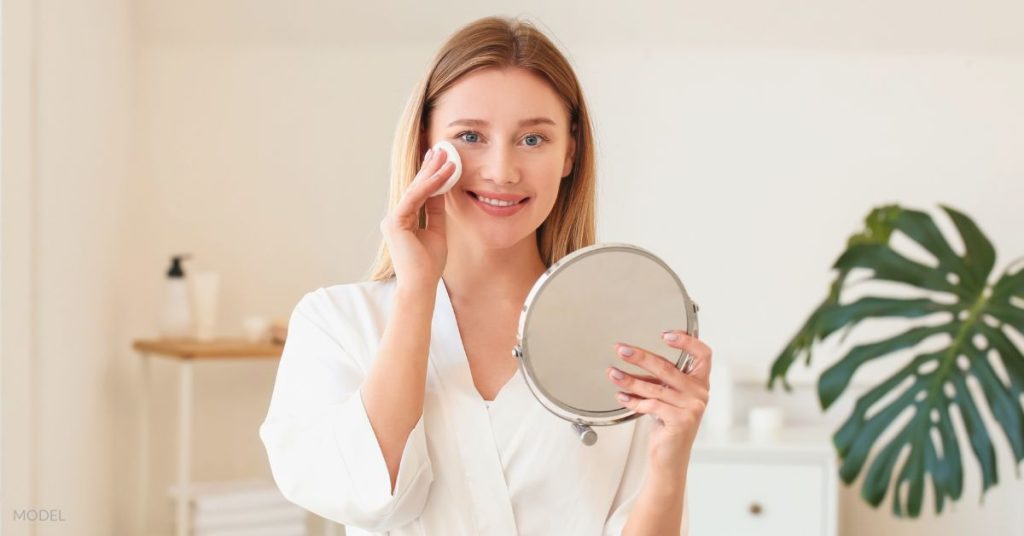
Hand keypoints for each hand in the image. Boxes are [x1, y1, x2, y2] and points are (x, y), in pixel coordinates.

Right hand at [378, 147, 456, 290]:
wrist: (421, 285)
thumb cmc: (429, 263)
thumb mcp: (437, 230)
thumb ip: (436, 210)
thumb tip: (442, 190)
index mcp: (404, 219)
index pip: (419, 192)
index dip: (430, 175)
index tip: (441, 160)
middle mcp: (396, 217)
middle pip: (416, 187)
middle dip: (429, 167)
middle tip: (442, 149)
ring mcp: (393, 219)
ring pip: (415, 189)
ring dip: (432, 172)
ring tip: (446, 157)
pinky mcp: (395, 222)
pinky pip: (415, 198)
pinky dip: (430, 186)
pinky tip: (442, 174)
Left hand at [605, 330, 711, 477]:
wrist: (670, 457)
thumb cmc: (668, 424)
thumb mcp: (668, 396)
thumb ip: (661, 378)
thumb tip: (633, 355)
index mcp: (700, 383)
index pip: (703, 354)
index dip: (686, 341)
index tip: (665, 334)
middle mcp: (700, 393)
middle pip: (668, 367)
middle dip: (640, 356)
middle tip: (621, 349)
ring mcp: (693, 408)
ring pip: (654, 387)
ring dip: (629, 379)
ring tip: (612, 374)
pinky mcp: (681, 421)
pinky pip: (651, 405)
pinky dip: (632, 401)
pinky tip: (621, 397)